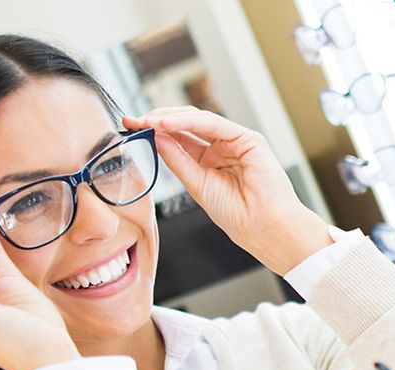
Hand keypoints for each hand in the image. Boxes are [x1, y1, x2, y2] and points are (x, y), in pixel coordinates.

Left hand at [123, 108, 332, 275]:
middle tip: (133, 120)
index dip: (155, 131)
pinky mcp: (249, 139)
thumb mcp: (196, 185)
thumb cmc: (238, 215)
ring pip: (198, 120)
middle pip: (187, 124)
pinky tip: (167, 124)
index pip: (179, 138)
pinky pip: (214, 124)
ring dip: (170, 118)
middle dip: (158, 119)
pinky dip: (189, 122)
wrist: (263, 228)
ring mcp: (236, 141)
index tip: (131, 128)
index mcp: (211, 161)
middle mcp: (223, 148)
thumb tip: (156, 137)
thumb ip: (177, 160)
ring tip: (147, 121)